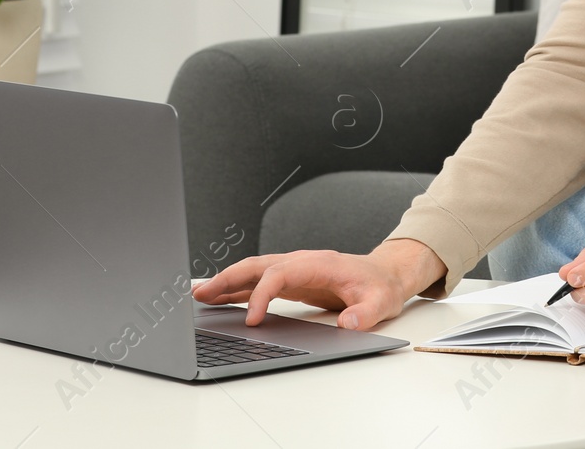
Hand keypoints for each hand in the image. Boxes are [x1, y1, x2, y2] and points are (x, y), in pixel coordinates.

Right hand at [190, 238, 444, 332]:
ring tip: (199, 295)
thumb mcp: (380, 302)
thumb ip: (365, 313)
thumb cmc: (381, 286)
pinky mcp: (293, 279)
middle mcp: (302, 262)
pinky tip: (220, 297)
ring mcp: (295, 268)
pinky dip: (237, 287)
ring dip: (226, 281)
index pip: (279, 274)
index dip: (261, 295)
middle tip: (201, 295)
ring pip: (254, 270)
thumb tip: (347, 323)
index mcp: (318, 264)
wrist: (386, 274)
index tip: (250, 320)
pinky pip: (259, 280)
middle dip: (227, 278)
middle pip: (257, 265)